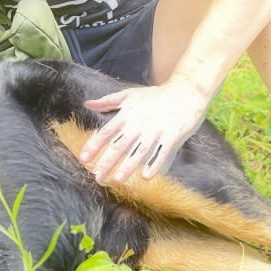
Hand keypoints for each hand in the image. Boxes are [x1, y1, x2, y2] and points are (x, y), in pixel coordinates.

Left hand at [78, 80, 207, 183]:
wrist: (186, 91)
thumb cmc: (156, 95)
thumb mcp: (129, 94)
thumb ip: (108, 101)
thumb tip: (87, 104)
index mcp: (127, 114)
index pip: (107, 132)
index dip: (94, 145)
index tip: (83, 159)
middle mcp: (139, 123)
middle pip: (120, 145)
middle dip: (107, 161)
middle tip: (97, 177)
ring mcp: (156, 130)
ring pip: (139, 151)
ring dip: (128, 166)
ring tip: (117, 180)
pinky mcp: (172, 134)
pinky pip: (162, 152)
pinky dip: (155, 164)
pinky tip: (147, 177)